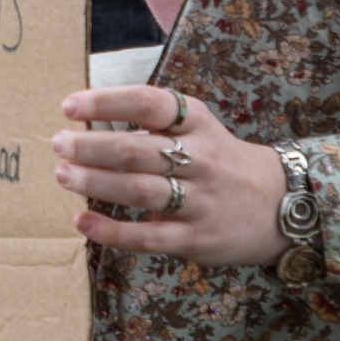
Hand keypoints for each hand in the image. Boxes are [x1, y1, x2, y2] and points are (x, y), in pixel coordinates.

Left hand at [53, 86, 294, 265]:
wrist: (281, 205)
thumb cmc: (223, 162)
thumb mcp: (201, 129)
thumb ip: (156, 124)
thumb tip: (91, 120)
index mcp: (198, 123)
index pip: (149, 103)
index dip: (106, 102)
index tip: (70, 106)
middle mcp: (200, 159)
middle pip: (137, 150)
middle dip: (91, 147)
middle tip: (58, 144)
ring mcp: (199, 201)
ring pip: (139, 190)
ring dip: (96, 183)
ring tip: (62, 175)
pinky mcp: (196, 239)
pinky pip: (148, 236)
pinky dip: (112, 230)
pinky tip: (83, 221)